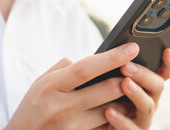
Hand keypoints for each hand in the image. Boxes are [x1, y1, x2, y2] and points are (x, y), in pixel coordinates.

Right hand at [4, 43, 138, 129]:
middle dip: (126, 79)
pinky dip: (114, 116)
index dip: (112, 58)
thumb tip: (95, 60)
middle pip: (105, 90)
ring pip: (110, 110)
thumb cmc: (33, 106)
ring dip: (124, 100)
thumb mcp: (41, 82)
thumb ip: (66, 69)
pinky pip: (104, 126)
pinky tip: (118, 110)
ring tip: (129, 91)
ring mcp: (70, 126)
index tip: (132, 48)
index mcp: (51, 85)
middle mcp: (61, 106)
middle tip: (136, 71)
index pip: (86, 68)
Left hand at [104, 48, 169, 129]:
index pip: (165, 72)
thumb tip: (118, 48)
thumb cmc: (104, 95)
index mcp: (148, 85)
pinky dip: (120, 119)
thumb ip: (120, 66)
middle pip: (157, 86)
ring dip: (136, 94)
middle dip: (143, 75)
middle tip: (126, 66)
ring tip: (124, 83)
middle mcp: (150, 100)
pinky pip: (130, 128)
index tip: (167, 52)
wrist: (93, 120)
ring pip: (147, 106)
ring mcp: (143, 118)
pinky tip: (109, 111)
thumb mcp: (113, 77)